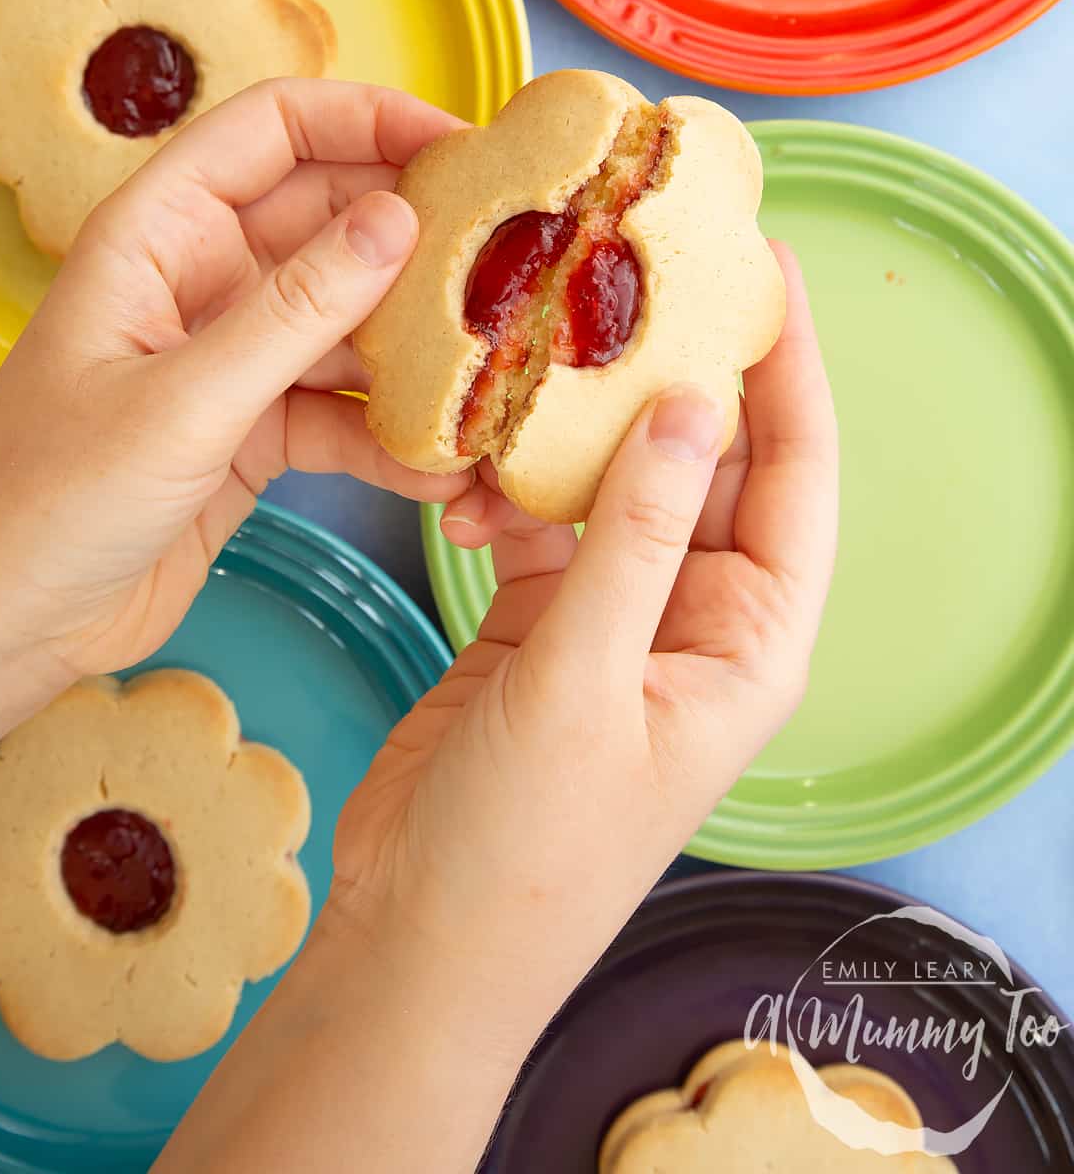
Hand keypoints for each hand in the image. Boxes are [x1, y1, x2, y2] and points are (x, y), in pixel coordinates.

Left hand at [0, 80, 470, 839]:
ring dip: (417, 340)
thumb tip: (401, 220)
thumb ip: (297, 311)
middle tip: (513, 252)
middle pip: (329, 218)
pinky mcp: (253, 432)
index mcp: (158, 232)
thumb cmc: (45, 499)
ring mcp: (231, 356)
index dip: (368, 118)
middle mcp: (201, 279)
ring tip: (499, 357)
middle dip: (418, 231)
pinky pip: (342, 408)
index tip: (461, 144)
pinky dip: (391, 431)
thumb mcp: (182, 401)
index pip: (274, 129)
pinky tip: (442, 459)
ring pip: (347, 317)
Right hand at [331, 243, 836, 1026]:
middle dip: (666, 375)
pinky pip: (542, 521)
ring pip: (616, 482)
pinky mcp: (542, 621)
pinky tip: (469, 475)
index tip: (767, 270)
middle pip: (704, 463)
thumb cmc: (525, 847)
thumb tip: (688, 405)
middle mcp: (695, 618)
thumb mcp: (586, 680)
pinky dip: (508, 491)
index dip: (790, 370)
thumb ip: (636, 537)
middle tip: (622, 277)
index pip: (794, 477)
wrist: (417, 941)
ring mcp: (616, 617)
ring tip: (533, 358)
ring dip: (574, 431)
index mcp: (747, 642)